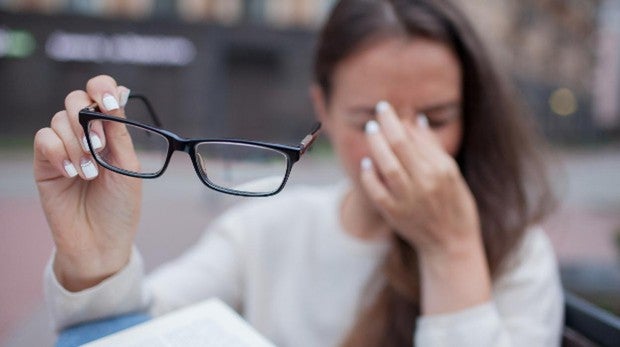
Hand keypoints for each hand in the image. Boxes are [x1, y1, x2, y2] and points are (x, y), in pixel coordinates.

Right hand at [34, 75, 140, 290]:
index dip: (103, 88)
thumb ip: (119, 134)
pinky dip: (58, 152)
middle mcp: (86, 135)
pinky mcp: (45, 163)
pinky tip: (71, 173)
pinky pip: (44, 139)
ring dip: (76, 144)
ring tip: (89, 174)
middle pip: (75, 99)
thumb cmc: (120, 207)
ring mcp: (64, 148)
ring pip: (60, 119)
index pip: (102, 94)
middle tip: (98, 147)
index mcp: (111, 132)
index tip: (109, 102)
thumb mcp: (128, 168)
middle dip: (87, 119)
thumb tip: (115, 99)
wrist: (101, 242)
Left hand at [359, 101, 480, 257]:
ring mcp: (410, 199)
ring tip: (371, 130)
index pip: (413, 138)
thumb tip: (415, 119)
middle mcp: (426, 182)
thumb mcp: (451, 172)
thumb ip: (432, 146)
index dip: (396, 121)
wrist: (451, 242)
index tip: (385, 109)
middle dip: (385, 126)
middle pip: (400, 146)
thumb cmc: (454, 203)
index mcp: (442, 169)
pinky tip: (366, 163)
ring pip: (388, 166)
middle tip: (377, 114)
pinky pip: (377, 191)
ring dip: (376, 145)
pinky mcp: (395, 214)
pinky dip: (369, 176)